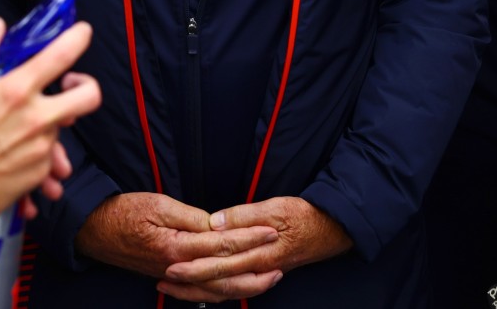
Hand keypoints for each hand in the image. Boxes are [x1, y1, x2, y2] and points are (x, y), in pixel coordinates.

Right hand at [0, 18, 101, 224]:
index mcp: (16, 91)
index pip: (61, 56)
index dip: (77, 38)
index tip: (82, 32)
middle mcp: (36, 120)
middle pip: (88, 97)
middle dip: (84, 85)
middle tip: (66, 84)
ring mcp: (40, 150)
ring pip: (63, 129)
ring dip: (50, 123)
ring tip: (22, 127)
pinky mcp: (35, 175)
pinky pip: (48, 159)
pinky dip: (36, 154)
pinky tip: (14, 156)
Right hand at [75, 192, 278, 284]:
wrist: (93, 230)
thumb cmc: (123, 212)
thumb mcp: (157, 204)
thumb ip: (190, 217)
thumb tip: (217, 223)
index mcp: (177, 247)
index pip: (222, 243)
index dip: (250, 237)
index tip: (271, 230)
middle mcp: (177, 268)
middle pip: (224, 276)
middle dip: (255, 270)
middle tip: (280, 263)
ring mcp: (172, 276)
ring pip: (214, 289)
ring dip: (243, 286)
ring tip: (268, 278)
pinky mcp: (167, 277)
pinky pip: (199, 292)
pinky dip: (221, 292)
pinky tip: (235, 288)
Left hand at [158, 196, 352, 302]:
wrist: (333, 230)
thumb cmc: (305, 216)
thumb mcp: (276, 208)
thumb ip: (245, 216)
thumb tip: (217, 222)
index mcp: (261, 253)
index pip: (222, 264)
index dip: (195, 267)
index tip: (172, 265)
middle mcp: (259, 269)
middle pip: (219, 282)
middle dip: (190, 283)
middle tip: (163, 280)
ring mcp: (262, 273)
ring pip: (226, 289)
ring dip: (199, 290)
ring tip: (173, 287)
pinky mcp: (263, 272)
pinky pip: (236, 287)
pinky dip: (216, 290)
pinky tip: (202, 288)